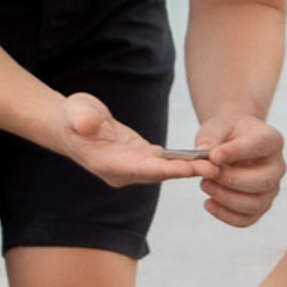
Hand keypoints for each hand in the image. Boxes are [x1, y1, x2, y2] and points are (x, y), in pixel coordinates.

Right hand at [61, 93, 208, 189]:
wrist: (69, 125)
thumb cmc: (73, 116)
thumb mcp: (76, 111)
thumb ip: (83, 118)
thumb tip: (88, 123)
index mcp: (106, 163)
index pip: (140, 168)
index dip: (166, 168)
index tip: (189, 168)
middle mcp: (121, 172)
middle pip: (157, 174)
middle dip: (185, 172)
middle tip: (214, 168)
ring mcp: (130, 168)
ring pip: (163, 171)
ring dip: (188, 169)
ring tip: (217, 163)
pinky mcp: (139, 159)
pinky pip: (164, 164)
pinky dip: (182, 162)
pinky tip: (203, 158)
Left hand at [191, 114, 285, 228]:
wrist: (232, 141)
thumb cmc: (226, 133)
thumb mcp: (216, 127)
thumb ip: (209, 140)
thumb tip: (205, 165)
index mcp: (271, 140)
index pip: (259, 146)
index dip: (235, 152)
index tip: (213, 156)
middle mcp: (277, 166)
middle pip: (264, 181)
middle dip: (231, 180)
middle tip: (207, 175)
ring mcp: (271, 189)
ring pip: (256, 204)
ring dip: (226, 199)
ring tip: (205, 184)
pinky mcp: (260, 206)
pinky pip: (247, 219)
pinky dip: (226, 215)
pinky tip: (208, 203)